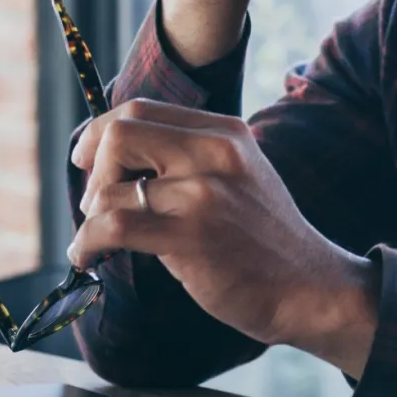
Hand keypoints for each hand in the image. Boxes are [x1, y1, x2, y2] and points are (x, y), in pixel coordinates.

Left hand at [69, 98, 378, 378]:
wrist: (310, 287)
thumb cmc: (265, 240)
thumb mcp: (238, 176)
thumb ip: (192, 157)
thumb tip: (117, 158)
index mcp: (225, 132)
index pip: (141, 109)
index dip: (101, 133)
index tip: (89, 160)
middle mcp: (215, 151)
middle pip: (120, 134)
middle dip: (93, 169)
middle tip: (95, 204)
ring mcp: (204, 192)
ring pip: (110, 186)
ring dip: (89, 217)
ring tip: (98, 240)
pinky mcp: (192, 235)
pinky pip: (114, 226)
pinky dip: (86, 243)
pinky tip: (88, 258)